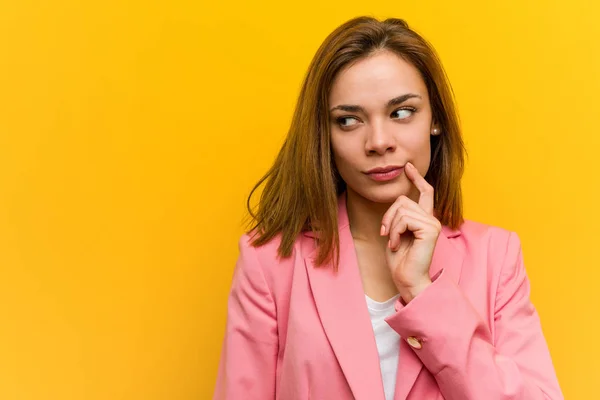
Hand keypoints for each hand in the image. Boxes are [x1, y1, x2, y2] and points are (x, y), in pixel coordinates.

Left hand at [380, 162, 441, 302]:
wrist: (406, 279)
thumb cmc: (400, 260)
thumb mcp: (395, 232)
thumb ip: (399, 216)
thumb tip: (398, 201)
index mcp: (424, 219)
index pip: (425, 192)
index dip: (416, 178)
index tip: (408, 166)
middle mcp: (431, 218)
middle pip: (403, 200)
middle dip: (388, 216)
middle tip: (386, 234)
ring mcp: (432, 223)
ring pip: (402, 209)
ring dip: (390, 227)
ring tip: (393, 242)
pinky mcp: (430, 229)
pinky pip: (404, 219)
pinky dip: (394, 232)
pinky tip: (395, 245)